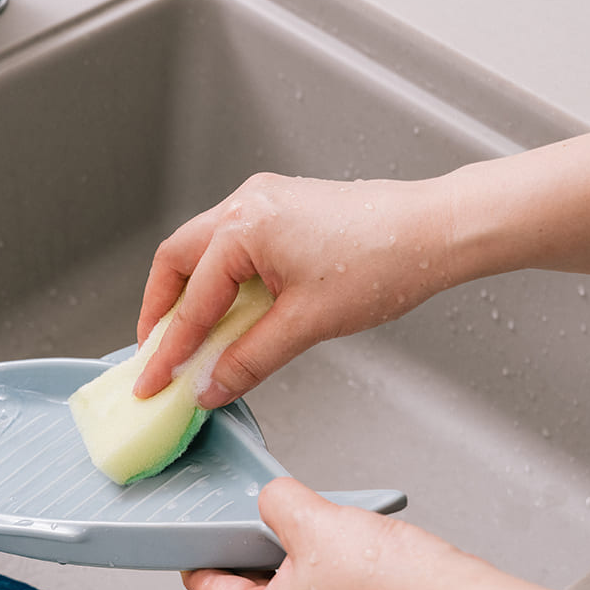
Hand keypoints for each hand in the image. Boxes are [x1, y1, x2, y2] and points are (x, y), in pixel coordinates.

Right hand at [133, 172, 455, 406]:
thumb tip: (212, 387)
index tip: (154, 381)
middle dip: (161, 311)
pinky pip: (231, 247)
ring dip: (189, 295)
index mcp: (244, 226)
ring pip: (202, 251)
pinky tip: (227, 313)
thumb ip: (250, 359)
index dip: (170, 349)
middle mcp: (246, 204)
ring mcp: (264, 202)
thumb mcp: (306, 324)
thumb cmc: (384, 262)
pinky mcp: (282, 210)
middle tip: (157, 354)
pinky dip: (218, 281)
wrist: (435, 231)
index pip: (192, 301)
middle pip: (177, 261)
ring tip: (187, 339)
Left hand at [182, 478, 467, 589]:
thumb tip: (272, 500)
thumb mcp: (313, 519)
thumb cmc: (389, 583)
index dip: (204, 558)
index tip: (202, 546)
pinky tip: (356, 564)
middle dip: (262, 561)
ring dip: (303, 576)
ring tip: (322, 540)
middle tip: (273, 527)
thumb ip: (277, 502)